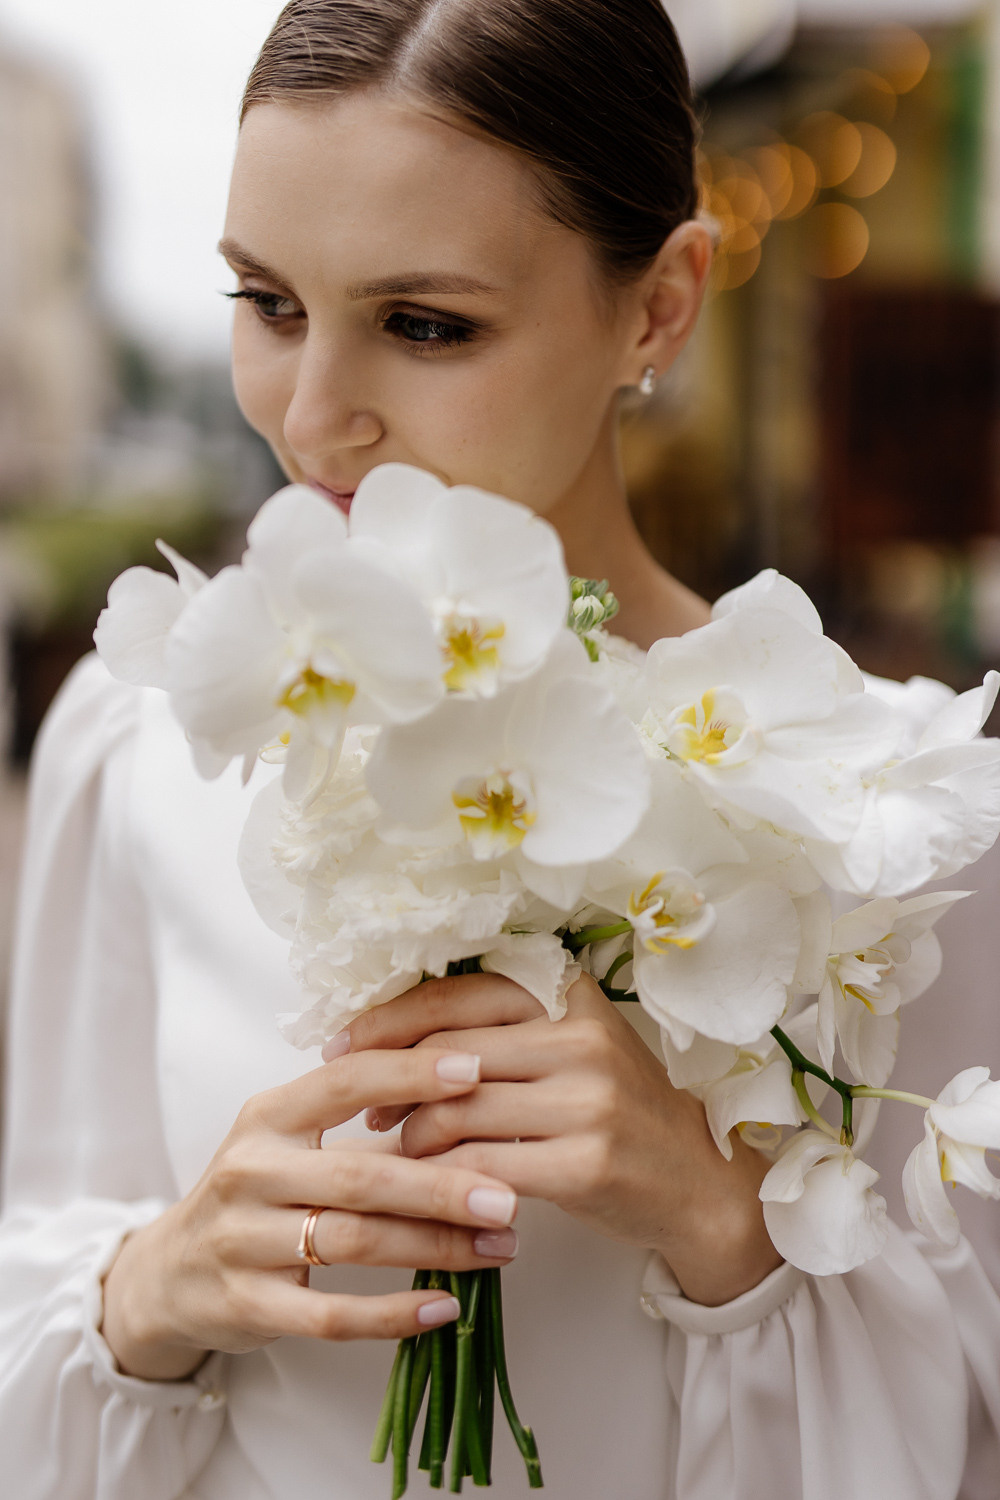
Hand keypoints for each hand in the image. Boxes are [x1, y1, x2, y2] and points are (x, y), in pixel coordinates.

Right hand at [101, 1047, 520, 1381]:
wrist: (168, 1273)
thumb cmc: (257, 1192)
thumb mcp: (290, 1142)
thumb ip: (363, 1123)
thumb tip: (469, 1100)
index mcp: (268, 1116)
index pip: (344, 1081)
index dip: (409, 1074)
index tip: (475, 1070)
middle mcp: (252, 1171)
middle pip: (361, 1175)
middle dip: (442, 1185)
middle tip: (508, 1196)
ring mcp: (243, 1240)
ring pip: (354, 1242)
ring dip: (435, 1247)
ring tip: (499, 1247)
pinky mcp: (247, 1304)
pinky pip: (331, 1315)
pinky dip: (393, 1314)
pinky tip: (445, 1307)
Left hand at [345, 973, 782, 1306]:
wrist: (697, 1183)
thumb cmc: (618, 1112)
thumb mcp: (572, 1049)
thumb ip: (500, 1033)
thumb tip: (392, 1038)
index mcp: (569, 993)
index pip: (458, 993)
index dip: (391, 1019)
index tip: (342, 1045)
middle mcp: (581, 1036)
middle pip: (447, 1052)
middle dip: (390, 1082)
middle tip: (364, 1111)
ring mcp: (588, 1100)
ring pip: (457, 1110)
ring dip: (411, 1137)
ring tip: (402, 1152)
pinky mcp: (586, 1163)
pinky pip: (482, 1166)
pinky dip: (444, 1180)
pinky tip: (434, 1187)